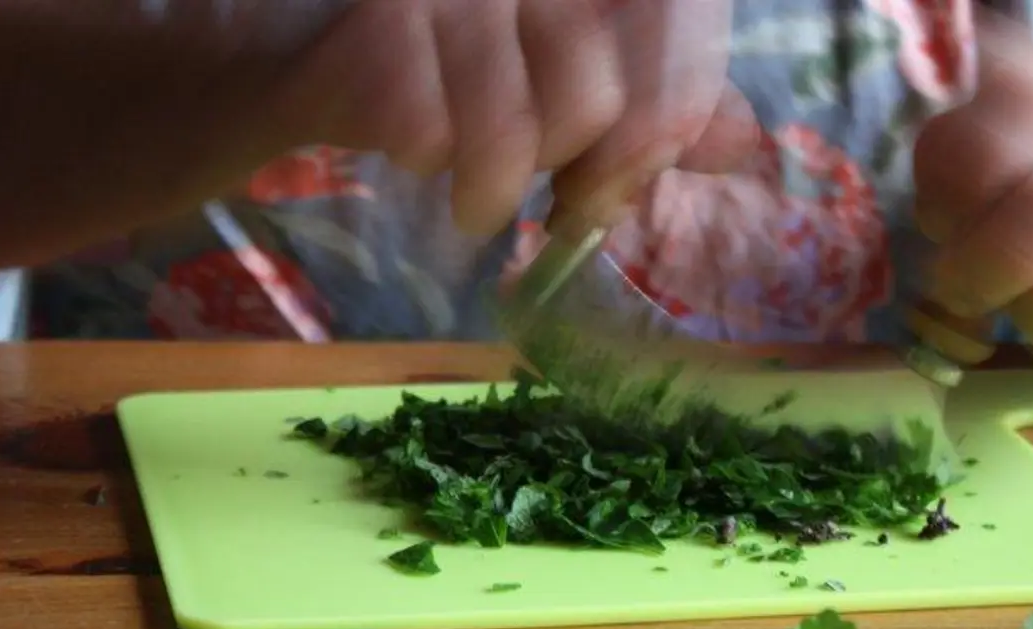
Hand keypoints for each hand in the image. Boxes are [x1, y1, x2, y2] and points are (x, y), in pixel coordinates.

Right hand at [263, 0, 755, 235]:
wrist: (290, 48)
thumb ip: (655, 103)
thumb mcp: (559, 75)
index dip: (670, 118)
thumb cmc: (443, 64)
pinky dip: (420, 162)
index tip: (619, 184)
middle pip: (597, 105)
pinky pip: (428, 135)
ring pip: (514, 132)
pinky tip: (406, 147)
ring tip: (472, 205)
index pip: (678, 24)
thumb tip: (741, 141)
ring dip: (491, 194)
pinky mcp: (381, 16)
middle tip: (545, 205)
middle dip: (572, 180)